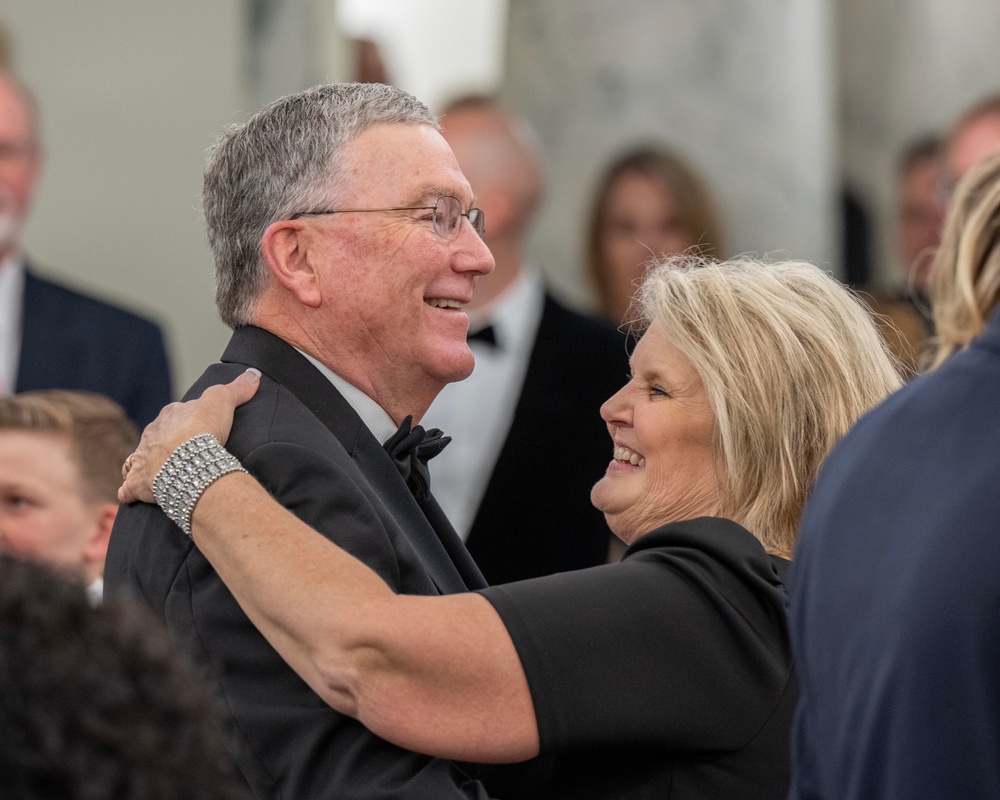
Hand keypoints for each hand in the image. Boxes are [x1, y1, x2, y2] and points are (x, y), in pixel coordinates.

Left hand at [119, 368, 260, 503]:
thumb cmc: (202, 431)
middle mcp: (151, 435)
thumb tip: (254, 375)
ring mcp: (142, 459)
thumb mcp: (222, 401)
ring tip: (161, 474)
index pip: (174, 414)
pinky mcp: (137, 483)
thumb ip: (236, 389)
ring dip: (147, 466)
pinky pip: (129, 487)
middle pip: (157, 437)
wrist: (185, 463)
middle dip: (166, 445)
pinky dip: (132, 490)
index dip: (185, 422)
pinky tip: (138, 495)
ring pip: (140, 460)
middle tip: (184, 455)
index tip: (196, 430)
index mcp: (169, 416)